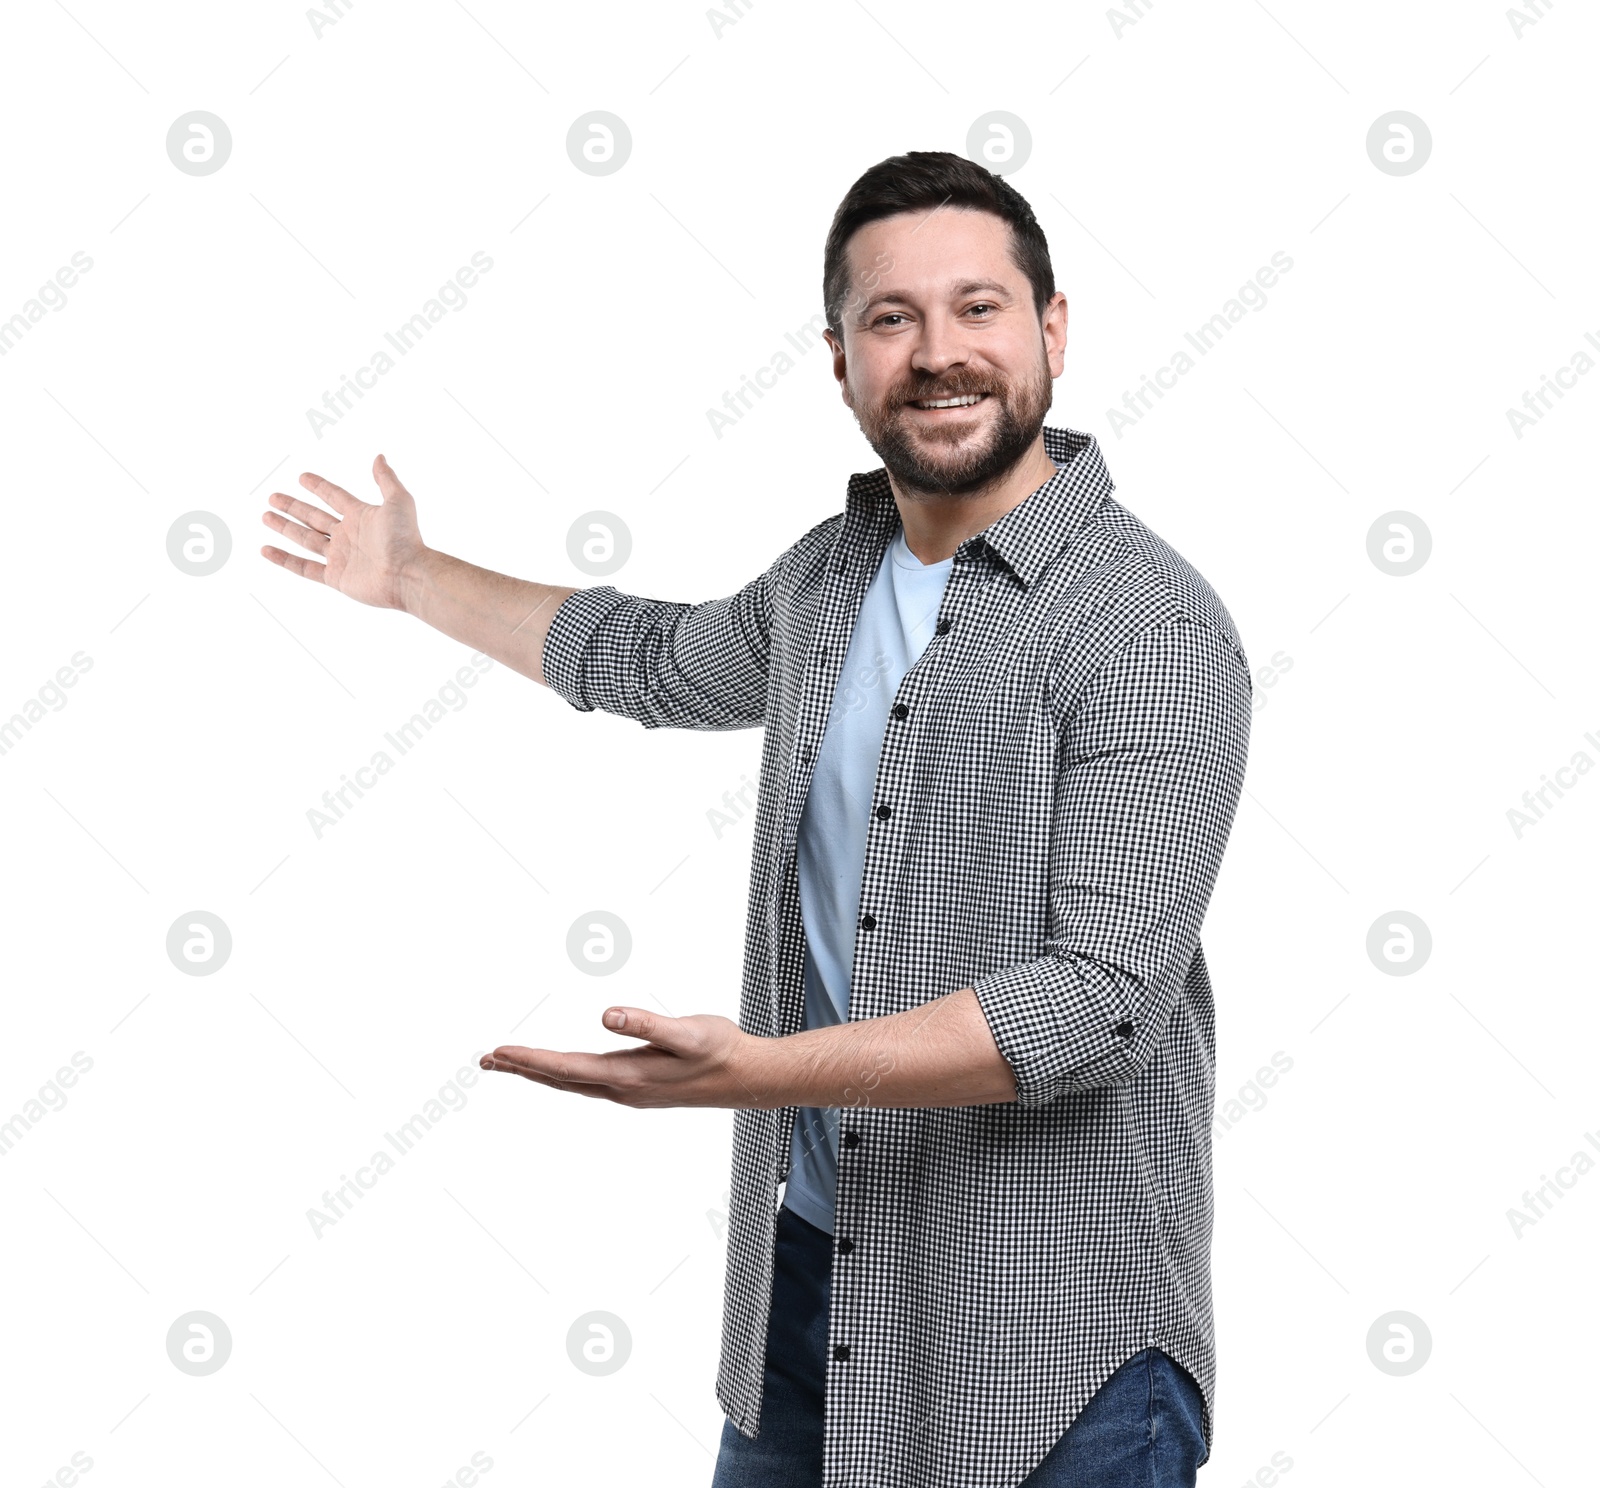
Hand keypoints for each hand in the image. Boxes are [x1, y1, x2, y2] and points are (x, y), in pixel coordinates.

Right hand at [260, 453, 428, 610]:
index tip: (301, 477)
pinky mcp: (336, 578)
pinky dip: (284, 559)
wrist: (408, 574)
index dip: (318, 487)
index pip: (334, 497)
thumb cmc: (406, 538)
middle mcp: (349, 536)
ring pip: (305, 539)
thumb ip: (386, 479)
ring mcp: (341, 557)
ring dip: (285, 528)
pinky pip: (304, 567)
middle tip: (273, 497)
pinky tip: (266, 550)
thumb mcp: (399, 501)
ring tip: (266, 517)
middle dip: (293, 507)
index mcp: (361, 516)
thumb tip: (379, 457)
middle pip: (314, 517)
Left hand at [480, 1007, 774, 1108]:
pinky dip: (566, 1075)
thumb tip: (607, 1015)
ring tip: (514, 1064)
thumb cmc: (720, 1050)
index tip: (498, 1052)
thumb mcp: (686, 1032)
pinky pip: (589, 1082)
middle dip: (523, 1069)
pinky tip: (565, 1071)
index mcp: (627, 1076)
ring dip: (541, 1073)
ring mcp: (630, 1092)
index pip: (564, 1068)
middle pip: (560, 1080)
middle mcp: (622, 1089)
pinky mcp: (640, 1088)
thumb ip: (646, 1024)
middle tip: (487, 1061)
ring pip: (573, 1083)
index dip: (529, 1059)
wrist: (749, 1077)